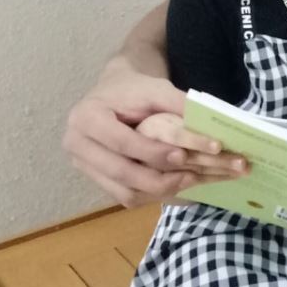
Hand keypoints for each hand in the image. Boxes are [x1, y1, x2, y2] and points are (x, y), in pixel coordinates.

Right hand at [62, 70, 246, 207]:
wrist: (115, 94)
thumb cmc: (135, 90)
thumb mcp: (156, 89)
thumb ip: (179, 106)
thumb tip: (208, 131)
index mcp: (86, 117)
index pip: (120, 141)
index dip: (152, 152)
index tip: (182, 156)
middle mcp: (78, 145)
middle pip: (120, 172)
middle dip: (159, 178)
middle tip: (193, 176)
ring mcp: (85, 167)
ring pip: (124, 192)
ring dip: (159, 191)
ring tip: (190, 182)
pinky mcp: (98, 180)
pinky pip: (126, 197)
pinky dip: (154, 195)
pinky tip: (178, 188)